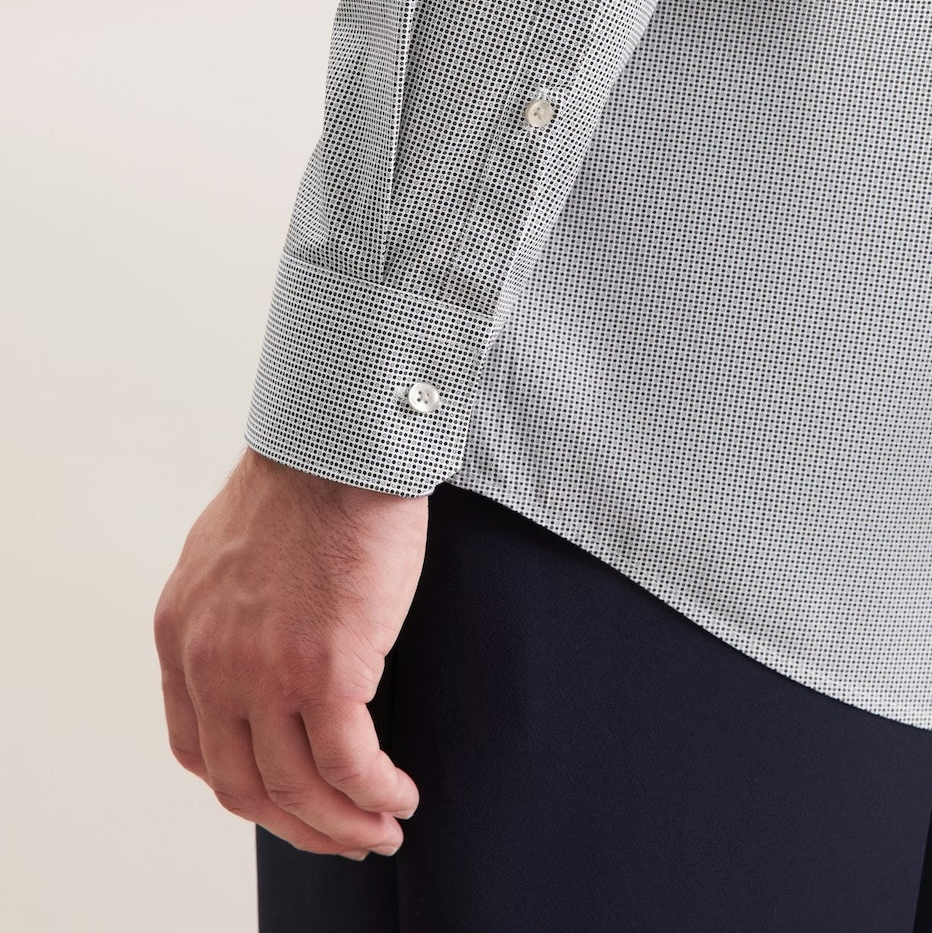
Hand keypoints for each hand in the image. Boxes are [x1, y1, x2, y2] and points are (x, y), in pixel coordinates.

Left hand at [153, 446, 424, 857]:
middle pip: (244, 787)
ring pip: (298, 789)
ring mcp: (265, 673)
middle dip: (297, 825)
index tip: (287, 797)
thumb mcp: (229, 552)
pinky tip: (399, 796)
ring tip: (382, 829)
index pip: (195, 747)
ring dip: (343, 825)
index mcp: (182, 634)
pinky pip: (350, 766)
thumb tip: (265, 647)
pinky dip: (376, 795)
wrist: (339, 443)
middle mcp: (212, 665)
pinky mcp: (326, 671)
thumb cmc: (305, 478)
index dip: (244, 786)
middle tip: (341, 836)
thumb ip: (230, 610)